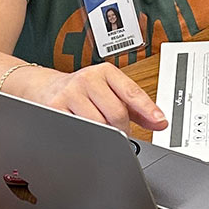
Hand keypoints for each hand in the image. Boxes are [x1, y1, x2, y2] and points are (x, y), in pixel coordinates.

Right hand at [32, 63, 167, 131]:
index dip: (148, 109)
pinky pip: (79, 130)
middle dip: (123, 129)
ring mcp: (70, 93)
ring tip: (103, 132)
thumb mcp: (112, 91)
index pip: (131, 92)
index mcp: (106, 72)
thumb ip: (137, 107)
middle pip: (116, 113)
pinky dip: (87, 136)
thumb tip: (160, 122)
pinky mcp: (55, 108)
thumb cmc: (85, 91)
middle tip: (121, 133)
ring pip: (98, 124)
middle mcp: (88, 78)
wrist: (47, 87)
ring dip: (105, 135)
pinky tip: (86, 131)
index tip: (160, 121)